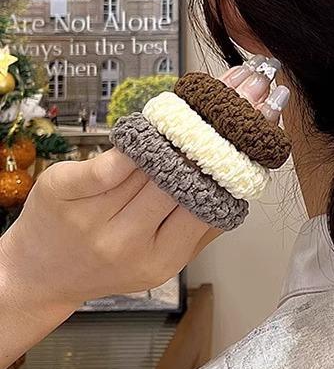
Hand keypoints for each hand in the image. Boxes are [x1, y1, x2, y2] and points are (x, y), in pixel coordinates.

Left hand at [0, 58, 289, 368]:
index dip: (234, 161)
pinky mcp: (64, 189)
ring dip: (185, 127)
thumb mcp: (161, 260)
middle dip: (217, 132)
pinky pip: (114, 158)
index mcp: (160, 260)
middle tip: (246, 93)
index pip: (207, 203)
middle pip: (182, 177)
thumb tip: (243, 186)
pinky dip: (140, 138)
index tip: (259, 125)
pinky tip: (162, 120)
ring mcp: (91, 217)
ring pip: (152, 164)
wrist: (39, 274)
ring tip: (215, 95)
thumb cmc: (105, 263)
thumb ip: (203, 229)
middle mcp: (127, 243)